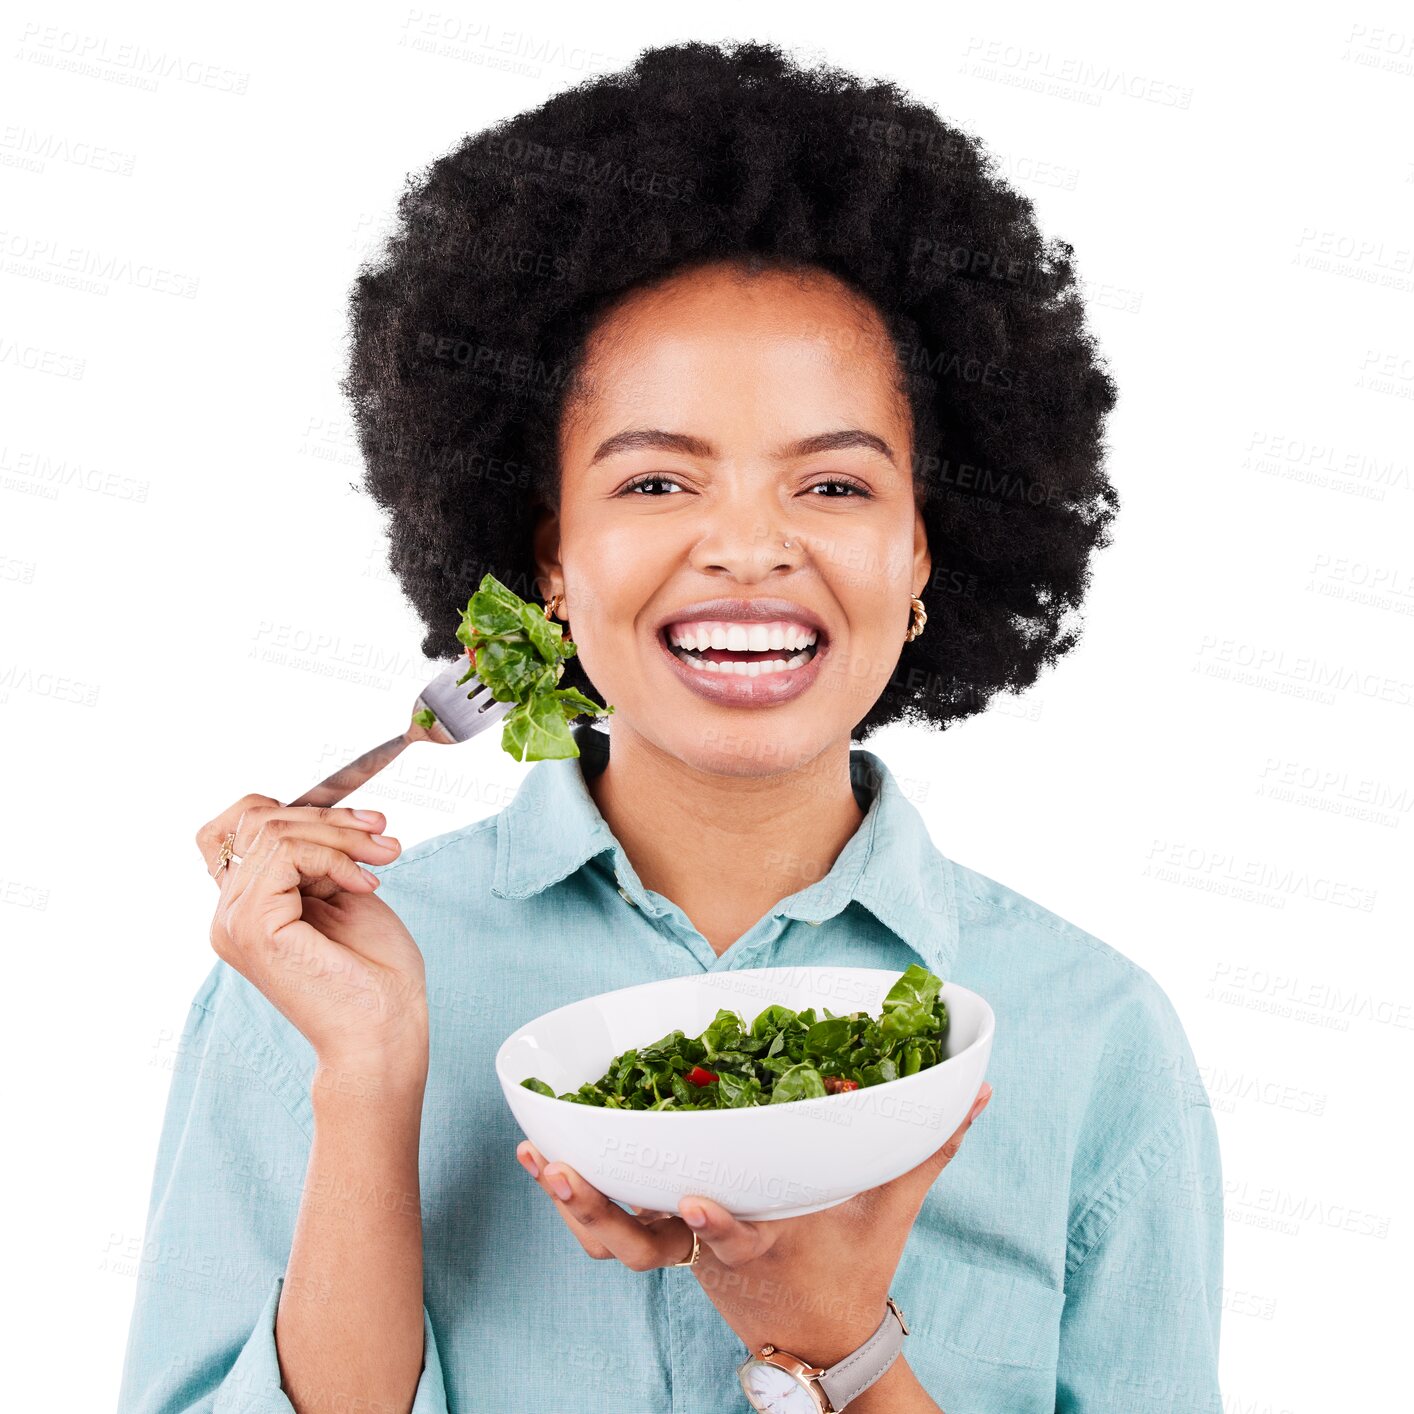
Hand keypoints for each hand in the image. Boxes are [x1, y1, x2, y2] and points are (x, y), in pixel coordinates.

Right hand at [196, 795, 428, 1081]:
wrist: (382, 1035)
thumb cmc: (374, 976)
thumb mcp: (344, 895)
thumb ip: (316, 858)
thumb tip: (317, 811)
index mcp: (245, 907)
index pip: (237, 826)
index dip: (291, 808)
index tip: (357, 822)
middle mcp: (227, 914)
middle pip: (258, 819)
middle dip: (332, 817)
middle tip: (383, 836)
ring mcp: (234, 921)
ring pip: (273, 830)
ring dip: (341, 834)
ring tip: (385, 857)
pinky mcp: (252, 927)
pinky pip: (285, 854)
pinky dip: (334, 856)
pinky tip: (366, 884)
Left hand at [517, 1081, 993, 1364]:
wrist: (818, 1336)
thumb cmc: (852, 1264)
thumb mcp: (889, 1210)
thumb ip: (926, 1148)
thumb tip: (977, 1092)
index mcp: (766, 1244)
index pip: (735, 1238)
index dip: (715, 1224)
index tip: (693, 1201)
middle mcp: (709, 1251)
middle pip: (638, 1244)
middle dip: (594, 1208)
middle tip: (556, 1167)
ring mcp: (681, 1251)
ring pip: (612, 1239)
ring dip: (571, 1200)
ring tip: (537, 1154)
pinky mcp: (667, 1242)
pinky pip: (613, 1227)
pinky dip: (581, 1197)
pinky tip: (554, 1152)